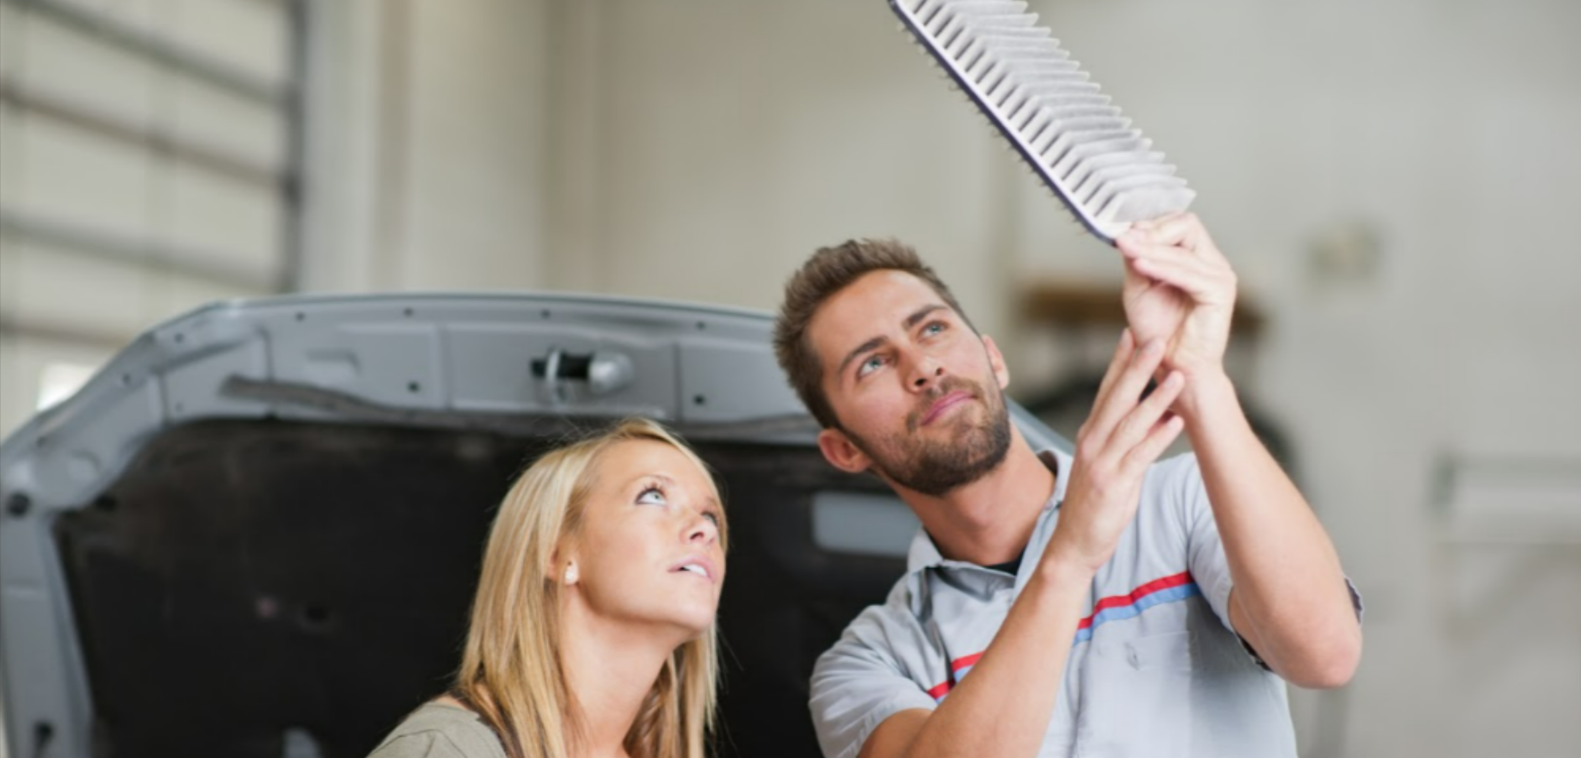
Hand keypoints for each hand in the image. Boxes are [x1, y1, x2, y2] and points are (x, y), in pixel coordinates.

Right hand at [1046, 330, 1186, 574]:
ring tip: (1177, 376)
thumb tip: (1154, 413)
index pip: (1105, 390)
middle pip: (1117, 398)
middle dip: (1137, 367)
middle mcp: (1093, 443)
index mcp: (1090, 434)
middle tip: (1156, 339)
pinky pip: (1139, 456)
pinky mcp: (1114, 485)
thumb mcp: (1105, 464)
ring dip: (1156, 397)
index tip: (1133, 334)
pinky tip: (1175, 423)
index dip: (1119, 361)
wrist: (1073, 544)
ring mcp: (1102, 463)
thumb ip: (1125, 438)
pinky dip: (1158, 438)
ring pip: (1131, 423)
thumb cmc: (1093, 504)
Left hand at [1114, 212, 1237, 380]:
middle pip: (1187, 224)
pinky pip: (1189, 272)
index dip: (1150, 224)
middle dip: (1152, 231)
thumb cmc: (1159, 332)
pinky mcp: (1220, 293)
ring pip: (1184, 247)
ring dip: (1150, 247)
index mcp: (1196, 259)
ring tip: (1125, 247)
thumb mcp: (1139, 289)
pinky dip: (1162, 266)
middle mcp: (1212, 263)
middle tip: (1124, 239)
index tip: (1122, 232)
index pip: (1178, 223)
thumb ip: (1137, 260)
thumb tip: (1129, 233)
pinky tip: (1139, 264)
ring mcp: (1220, 276)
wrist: (1173, 367)